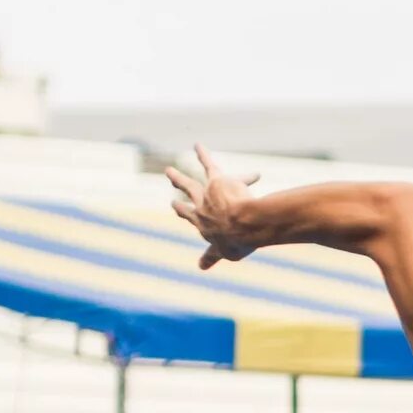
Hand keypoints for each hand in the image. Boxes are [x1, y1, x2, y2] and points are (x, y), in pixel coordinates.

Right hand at [165, 146, 264, 267]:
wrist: (243, 223)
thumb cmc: (241, 240)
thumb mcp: (231, 253)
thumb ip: (216, 256)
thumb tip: (201, 266)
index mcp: (207, 233)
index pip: (208, 246)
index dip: (208, 253)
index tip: (201, 261)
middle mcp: (201, 214)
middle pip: (186, 211)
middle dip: (179, 208)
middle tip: (173, 204)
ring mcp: (206, 197)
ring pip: (189, 186)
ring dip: (178, 179)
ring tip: (169, 172)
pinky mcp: (216, 181)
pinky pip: (209, 165)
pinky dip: (203, 155)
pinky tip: (198, 145)